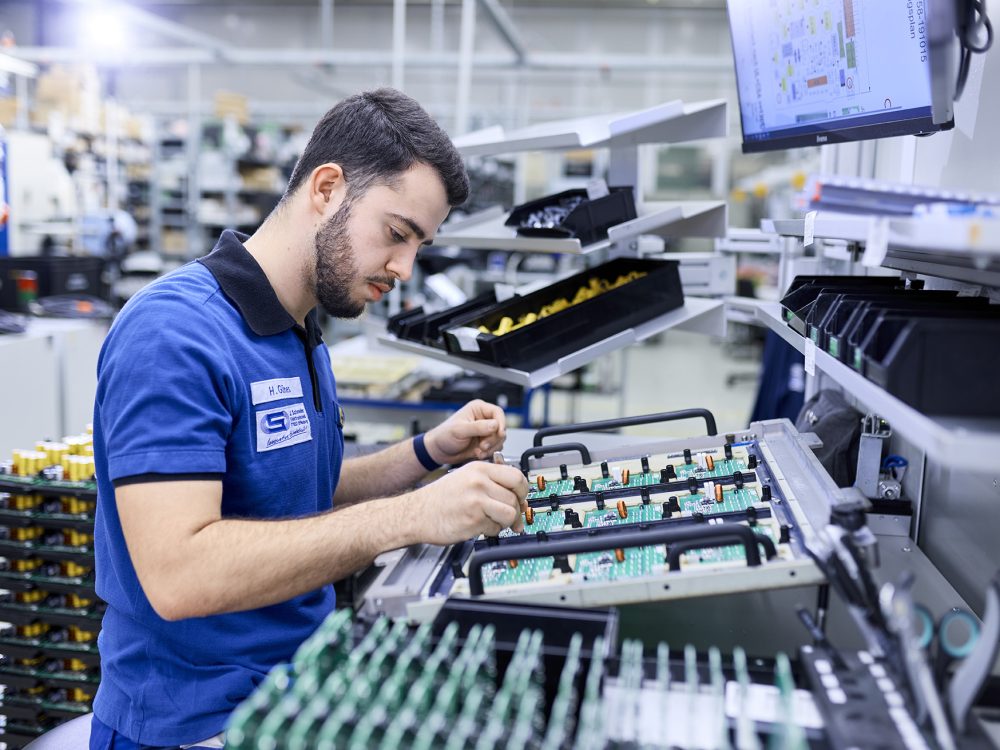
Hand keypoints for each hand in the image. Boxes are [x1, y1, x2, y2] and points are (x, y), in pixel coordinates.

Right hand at [410, 462, 528, 544]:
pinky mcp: (473, 520)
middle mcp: (478, 482)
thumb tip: (518, 496)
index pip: (516, 476)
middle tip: (511, 516)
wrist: (416, 513)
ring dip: (505, 522)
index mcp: (479, 469)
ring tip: (493, 521)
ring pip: (510, 513)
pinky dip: (491, 530)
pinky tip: (478, 526)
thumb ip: (491, 482)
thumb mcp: (466, 477)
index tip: (522, 498)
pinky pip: (495, 528)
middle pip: (515, 497)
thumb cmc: (440, 498)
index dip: (523, 490)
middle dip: (515, 510)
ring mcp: (476, 501)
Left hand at [424, 399, 506, 465]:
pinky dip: (489, 453)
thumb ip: (478, 427)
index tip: (499, 433)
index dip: (501, 423)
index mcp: (478, 409)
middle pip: (500, 428)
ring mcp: (485, 432)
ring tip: (479, 451)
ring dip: (492, 448)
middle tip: (483, 446)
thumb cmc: (443, 436)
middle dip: (493, 439)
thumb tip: (495, 425)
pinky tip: (478, 454)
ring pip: (499, 439)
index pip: (497, 412)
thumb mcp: (460, 430)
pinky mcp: (485, 443)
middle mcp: (483, 419)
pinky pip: (495, 448)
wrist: (438, 451)